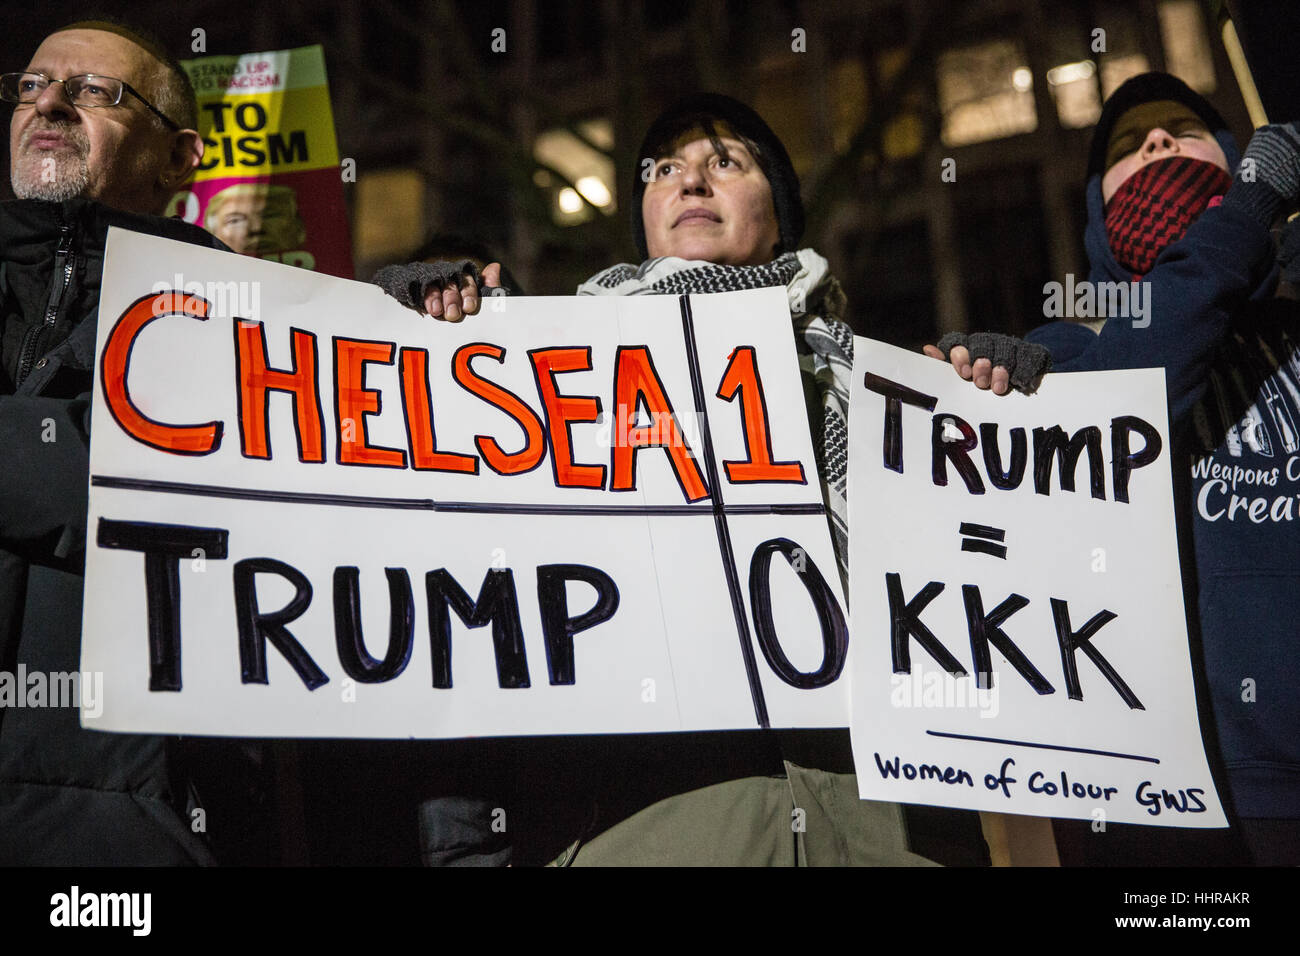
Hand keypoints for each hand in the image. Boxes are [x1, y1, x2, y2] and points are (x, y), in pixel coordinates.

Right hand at [423, 262, 502, 321]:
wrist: (458, 352)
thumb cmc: (478, 325)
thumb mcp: (488, 310)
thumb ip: (492, 290)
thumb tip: (495, 266)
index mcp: (466, 285)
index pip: (467, 282)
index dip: (468, 294)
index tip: (469, 308)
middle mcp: (450, 285)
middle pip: (449, 284)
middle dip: (451, 298)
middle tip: (453, 315)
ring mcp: (434, 292)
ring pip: (433, 287)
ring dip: (434, 298)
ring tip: (436, 312)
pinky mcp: (420, 300)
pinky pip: (419, 294)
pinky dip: (422, 300)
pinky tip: (425, 310)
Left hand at [923, 331, 1050, 394]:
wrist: (1023, 381)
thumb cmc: (985, 383)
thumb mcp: (963, 378)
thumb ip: (945, 366)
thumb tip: (928, 349)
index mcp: (967, 348)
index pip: (956, 343)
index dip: (959, 356)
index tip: (964, 373)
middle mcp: (988, 343)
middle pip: (981, 345)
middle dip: (980, 364)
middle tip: (980, 383)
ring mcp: (1010, 346)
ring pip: (1004, 351)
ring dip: (1001, 371)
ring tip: (998, 388)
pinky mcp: (1031, 352)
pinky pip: (1027, 357)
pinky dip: (1023, 371)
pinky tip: (1019, 383)